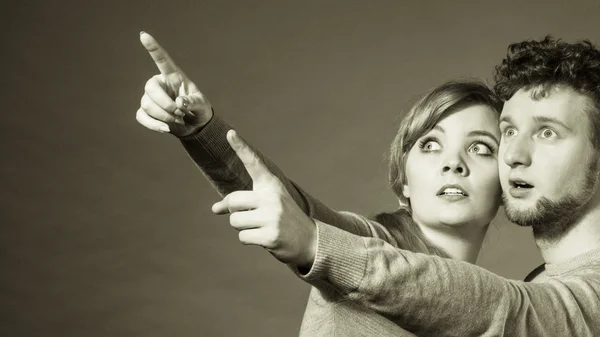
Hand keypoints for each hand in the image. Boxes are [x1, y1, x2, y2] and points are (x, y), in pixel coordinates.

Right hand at [136, 31, 212, 136]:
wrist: (196, 126)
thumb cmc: (199, 110)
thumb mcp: (202, 105)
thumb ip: (193, 102)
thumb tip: (178, 103)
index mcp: (173, 76)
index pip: (162, 60)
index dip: (153, 48)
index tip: (143, 35)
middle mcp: (160, 84)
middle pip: (150, 88)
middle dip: (164, 105)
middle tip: (180, 114)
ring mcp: (151, 98)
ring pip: (146, 104)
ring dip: (163, 117)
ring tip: (178, 120)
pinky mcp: (146, 112)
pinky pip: (142, 117)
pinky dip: (154, 125)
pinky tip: (166, 129)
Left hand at [212, 130, 317, 266]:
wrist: (311, 240)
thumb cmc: (282, 219)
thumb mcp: (265, 205)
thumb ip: (241, 203)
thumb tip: (214, 209)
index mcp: (271, 185)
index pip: (253, 163)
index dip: (240, 147)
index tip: (230, 133)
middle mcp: (272, 197)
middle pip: (233, 200)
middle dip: (235, 212)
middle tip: (252, 218)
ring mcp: (273, 216)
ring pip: (235, 221)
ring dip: (243, 227)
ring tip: (262, 227)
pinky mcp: (271, 236)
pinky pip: (242, 237)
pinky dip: (250, 240)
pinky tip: (266, 238)